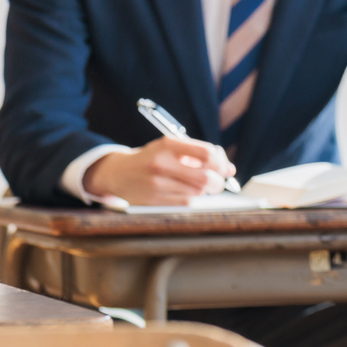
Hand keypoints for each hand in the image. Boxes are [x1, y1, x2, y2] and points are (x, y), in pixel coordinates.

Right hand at [82, 138, 234, 206]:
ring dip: (205, 191)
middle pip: (204, 177)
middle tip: (218, 183)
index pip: (206, 153)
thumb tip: (230, 169)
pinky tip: (186, 193)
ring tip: (199, 185)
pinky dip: (192, 198)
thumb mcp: (172, 147)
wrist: (117, 172)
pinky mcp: (152, 200)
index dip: (221, 163)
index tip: (226, 169)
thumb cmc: (152, 158)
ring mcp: (155, 183)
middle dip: (218, 182)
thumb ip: (200, 154)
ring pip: (197, 192)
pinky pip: (185, 202)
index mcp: (168, 144)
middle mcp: (161, 163)